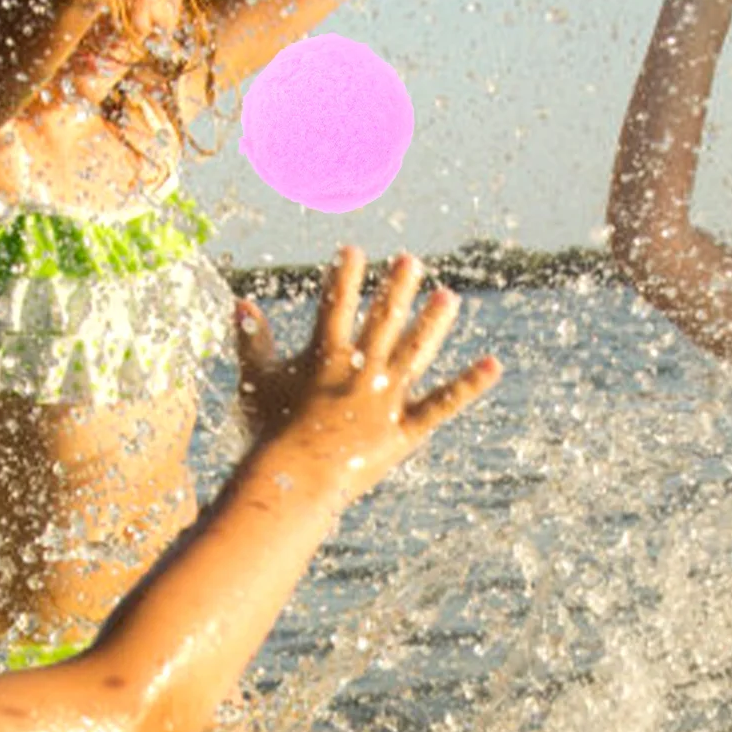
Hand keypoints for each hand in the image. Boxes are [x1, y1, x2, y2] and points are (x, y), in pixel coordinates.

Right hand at [235, 249, 499, 506]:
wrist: (294, 480)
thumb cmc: (269, 431)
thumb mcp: (256, 380)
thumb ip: (252, 340)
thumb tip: (240, 302)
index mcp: (326, 356)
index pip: (336, 305)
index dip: (344, 277)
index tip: (353, 250)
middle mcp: (361, 369)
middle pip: (383, 320)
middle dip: (397, 288)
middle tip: (411, 260)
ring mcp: (386, 398)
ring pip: (415, 352)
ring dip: (433, 323)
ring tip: (449, 297)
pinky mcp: (405, 429)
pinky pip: (442, 405)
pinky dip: (468, 385)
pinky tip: (492, 365)